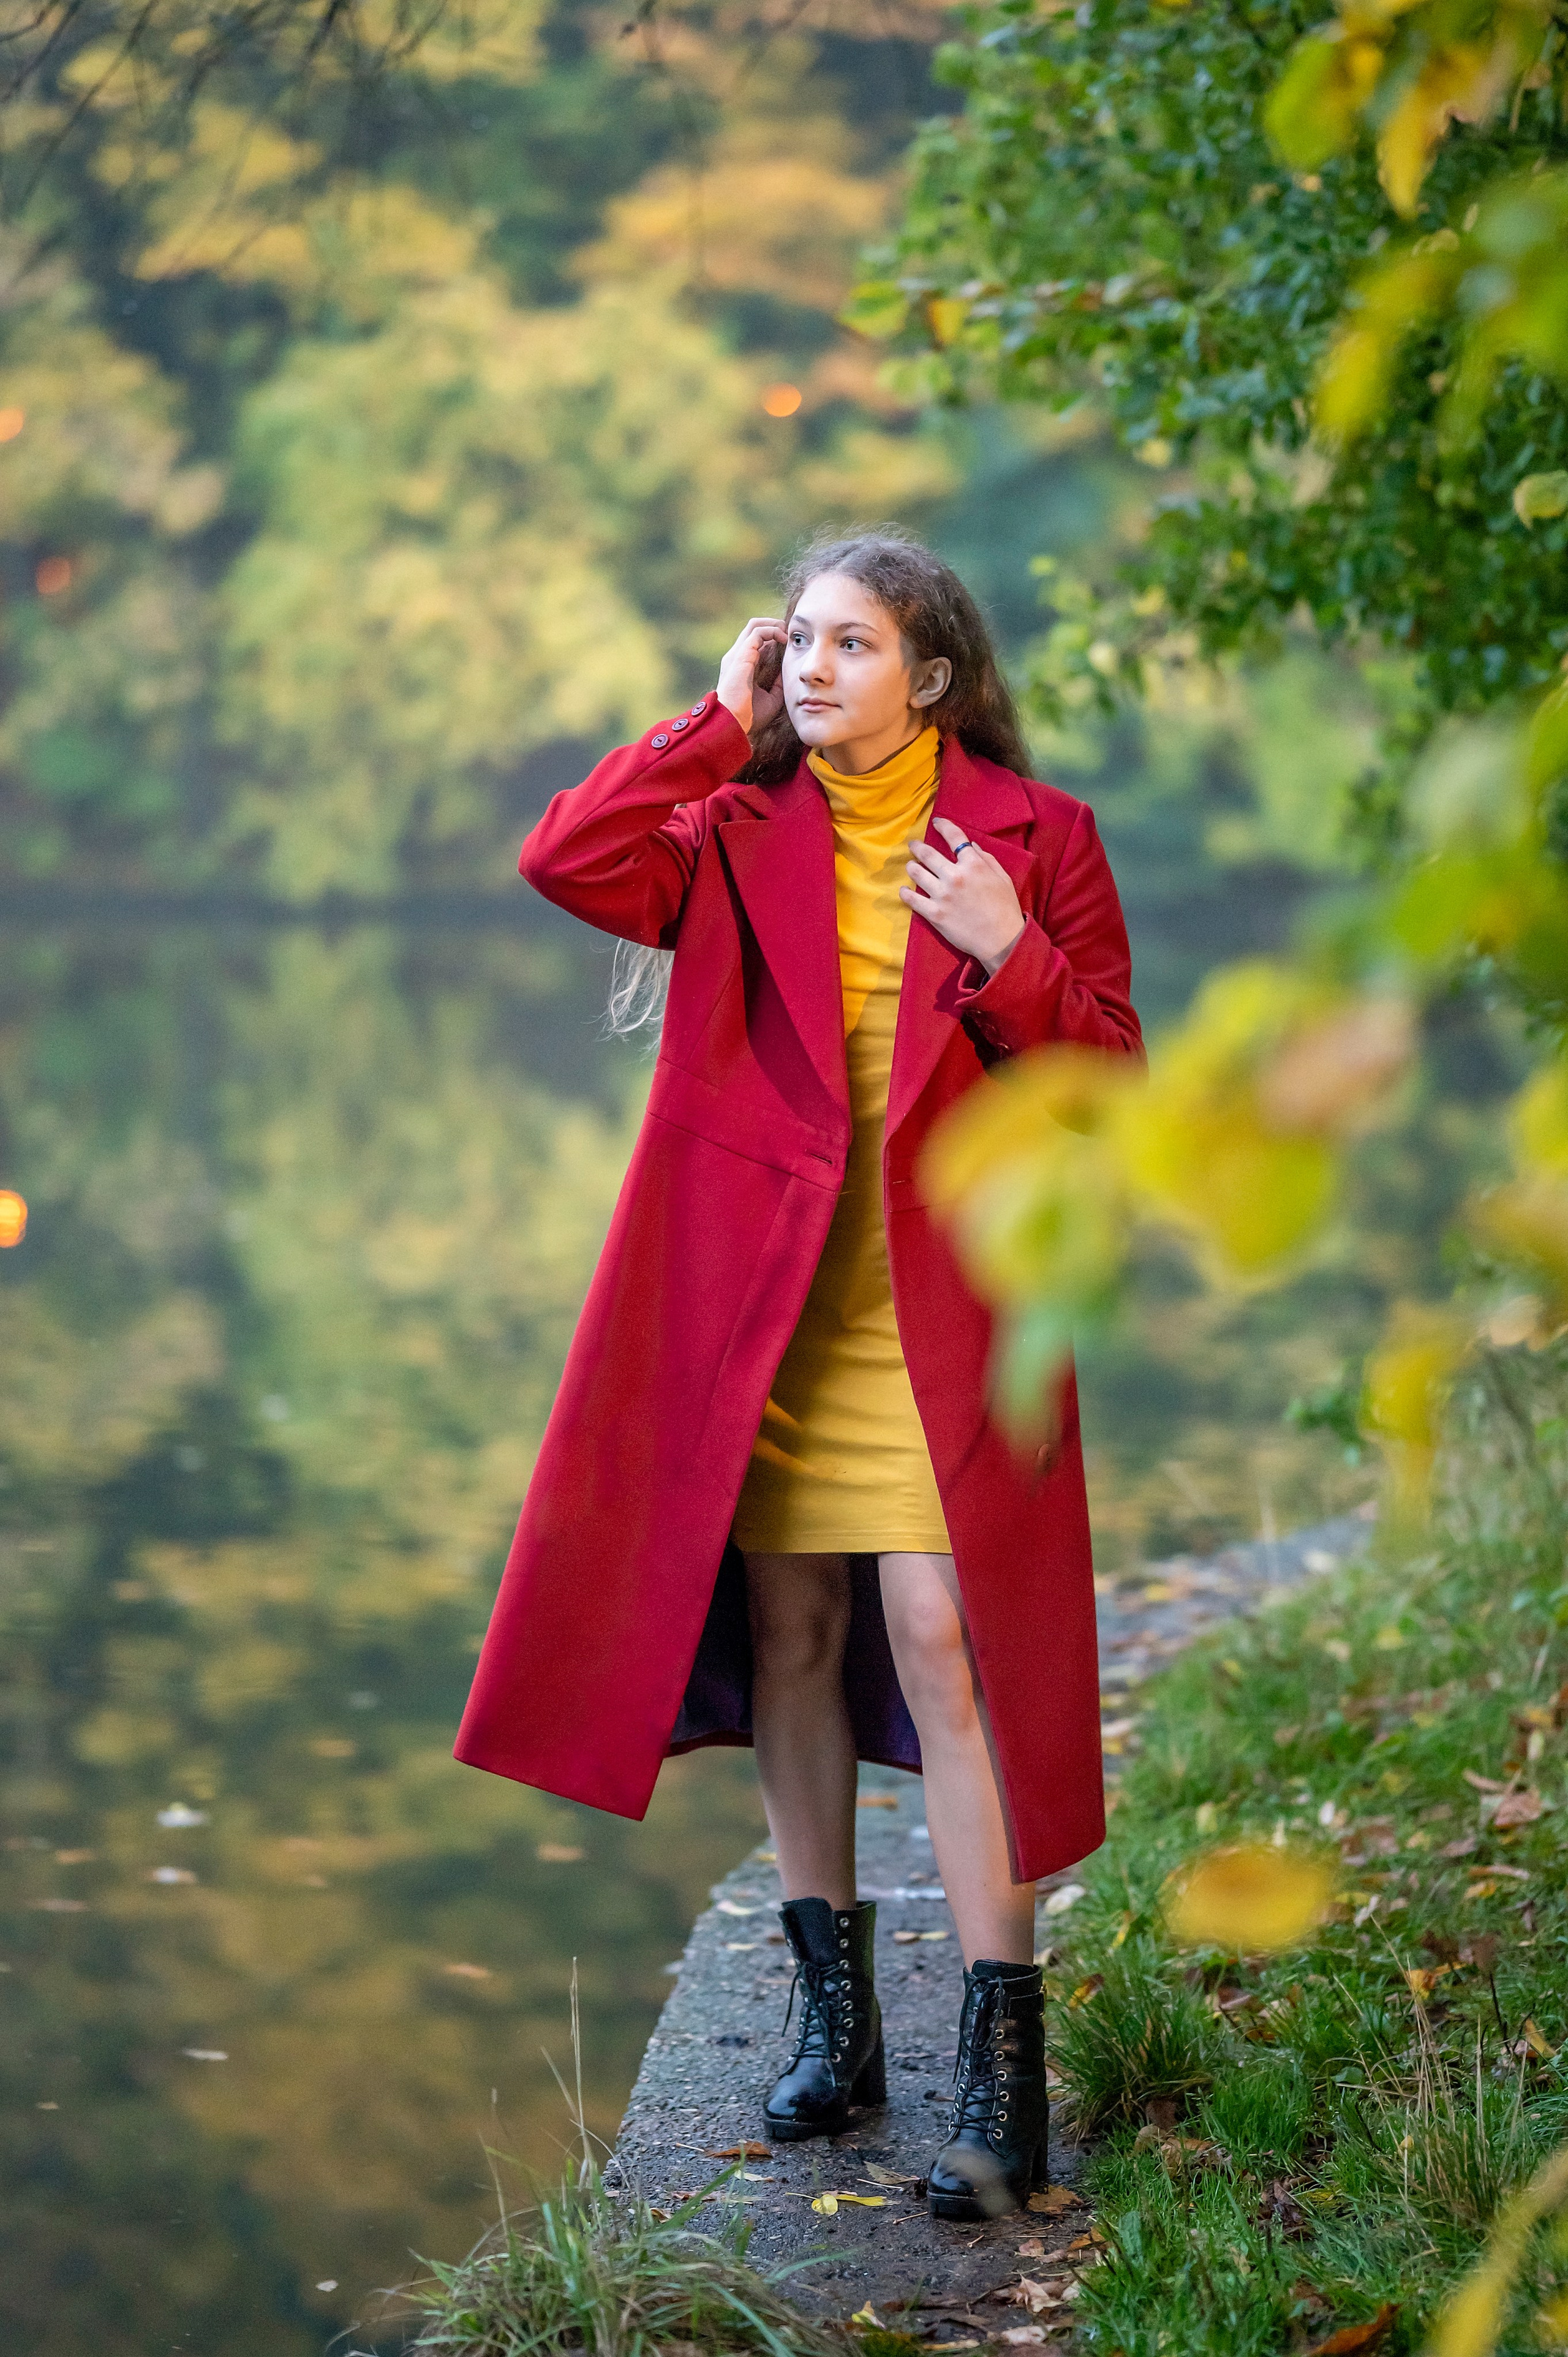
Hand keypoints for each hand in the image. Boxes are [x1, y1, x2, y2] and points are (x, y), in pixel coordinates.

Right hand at [716, 615, 785, 733]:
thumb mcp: (770, 699)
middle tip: (789, 632)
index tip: (788, 643)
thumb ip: (777, 684)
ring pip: (755, 625)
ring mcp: (738, 653)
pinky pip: (758, 632)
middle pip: (753, 628)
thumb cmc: (748, 716)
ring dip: (774, 625)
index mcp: (741, 666)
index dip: (772, 638)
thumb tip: (786, 672)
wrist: (733, 722)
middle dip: (773, 625)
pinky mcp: (742, 654)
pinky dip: (772, 630)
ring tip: (787, 632)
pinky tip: (784, 639)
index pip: (756, 642)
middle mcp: (737, 656)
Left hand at [900, 817, 1025, 973]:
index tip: (936, 823)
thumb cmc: (1005, 908)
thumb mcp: (1002, 878)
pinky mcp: (934, 914)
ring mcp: (942, 895)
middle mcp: (955, 876)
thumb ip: (986, 859)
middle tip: (913, 845)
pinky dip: (905, 894)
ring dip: (911, 867)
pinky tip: (903, 890)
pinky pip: (913, 900)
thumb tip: (971, 846)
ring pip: (917, 873)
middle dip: (917, 847)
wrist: (1001, 940)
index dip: (943, 826)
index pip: (954, 837)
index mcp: (973, 864)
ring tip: (910, 866)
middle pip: (928, 854)